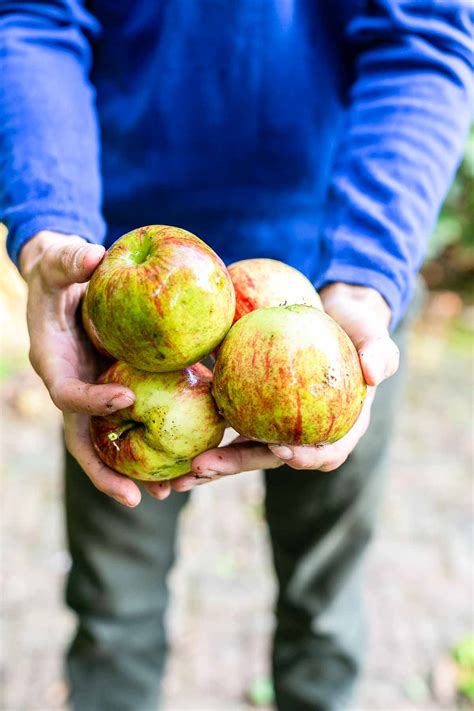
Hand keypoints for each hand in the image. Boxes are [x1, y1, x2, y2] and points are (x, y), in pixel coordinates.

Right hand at [20, 231, 144, 506]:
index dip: (93, 402)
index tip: (126, 401)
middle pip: (85, 441)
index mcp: (55, 363)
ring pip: (111, 444)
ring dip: (136, 473)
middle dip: (107, 472)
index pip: (68, 393)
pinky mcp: (116, 392)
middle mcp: (74, 387)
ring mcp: (95, 395)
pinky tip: (189, 458)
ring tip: (169, 495)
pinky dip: (157, 442)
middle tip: (137, 497)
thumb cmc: (64, 271)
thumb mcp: (64, 260)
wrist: (69, 283)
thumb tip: (95, 255)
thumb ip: (73, 259)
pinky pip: (135, 424)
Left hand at [158, 283, 398, 497]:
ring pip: (243, 450)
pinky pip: (227, 426)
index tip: (283, 450)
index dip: (307, 457)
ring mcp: (275, 425)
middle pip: (273, 457)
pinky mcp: (252, 411)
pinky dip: (203, 436)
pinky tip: (175, 444)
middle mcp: (305, 433)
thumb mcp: (372, 331)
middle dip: (238, 466)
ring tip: (179, 472)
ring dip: (213, 463)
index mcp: (340, 425)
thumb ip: (380, 350)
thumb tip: (376, 372)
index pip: (327, 450)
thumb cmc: (354, 326)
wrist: (328, 316)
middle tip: (204, 466)